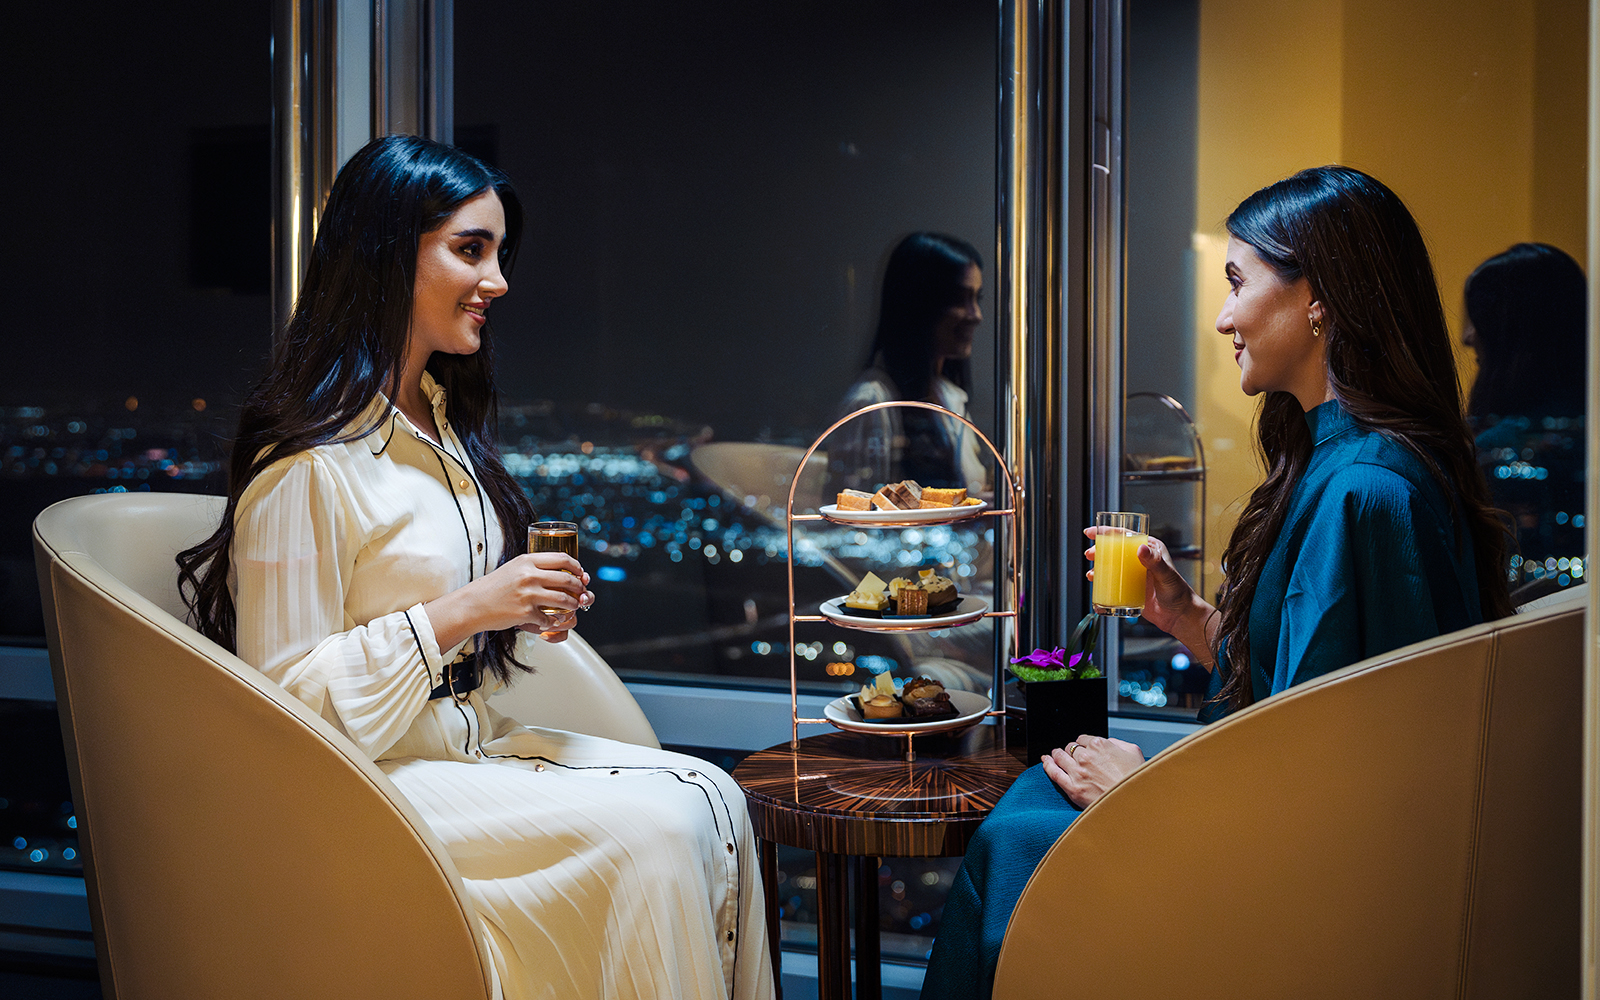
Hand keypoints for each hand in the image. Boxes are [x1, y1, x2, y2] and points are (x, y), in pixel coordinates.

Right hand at [425, 552, 593, 649]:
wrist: (472, 605)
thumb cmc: (492, 588)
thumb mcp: (513, 569)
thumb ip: (534, 568)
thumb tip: (560, 573)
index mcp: (527, 561)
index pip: (562, 559)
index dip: (576, 567)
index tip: (581, 573)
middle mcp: (529, 575)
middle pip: (567, 580)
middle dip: (579, 587)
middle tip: (582, 592)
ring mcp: (528, 594)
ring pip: (563, 599)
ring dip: (573, 605)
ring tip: (574, 606)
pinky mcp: (525, 613)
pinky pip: (549, 618)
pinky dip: (552, 621)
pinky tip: (551, 620)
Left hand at [1041, 734, 1145, 808]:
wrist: (1132, 805)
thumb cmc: (1135, 781)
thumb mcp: (1134, 753)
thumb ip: (1118, 743)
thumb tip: (1108, 743)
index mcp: (1100, 746)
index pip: (1083, 739)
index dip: (1083, 744)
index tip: (1084, 749)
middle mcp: (1086, 756)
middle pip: (1071, 747)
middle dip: (1071, 750)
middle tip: (1071, 755)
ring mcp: (1077, 772)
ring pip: (1060, 757)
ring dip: (1056, 754)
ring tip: (1054, 755)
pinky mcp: (1072, 788)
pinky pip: (1053, 772)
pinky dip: (1047, 764)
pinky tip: (1045, 761)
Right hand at [1083, 526, 1215, 664]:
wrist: (1179, 616)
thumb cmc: (1178, 593)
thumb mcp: (1166, 575)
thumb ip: (1154, 562)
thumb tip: (1140, 548)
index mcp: (1150, 549)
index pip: (1126, 535)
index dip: (1107, 532)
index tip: (1091, 532)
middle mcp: (1140, 560)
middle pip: (1115, 550)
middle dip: (1099, 550)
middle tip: (1090, 554)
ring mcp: (1134, 574)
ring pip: (1112, 566)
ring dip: (1099, 567)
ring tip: (1091, 573)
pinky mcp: (1130, 588)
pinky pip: (1113, 582)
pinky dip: (1102, 582)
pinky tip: (1095, 585)